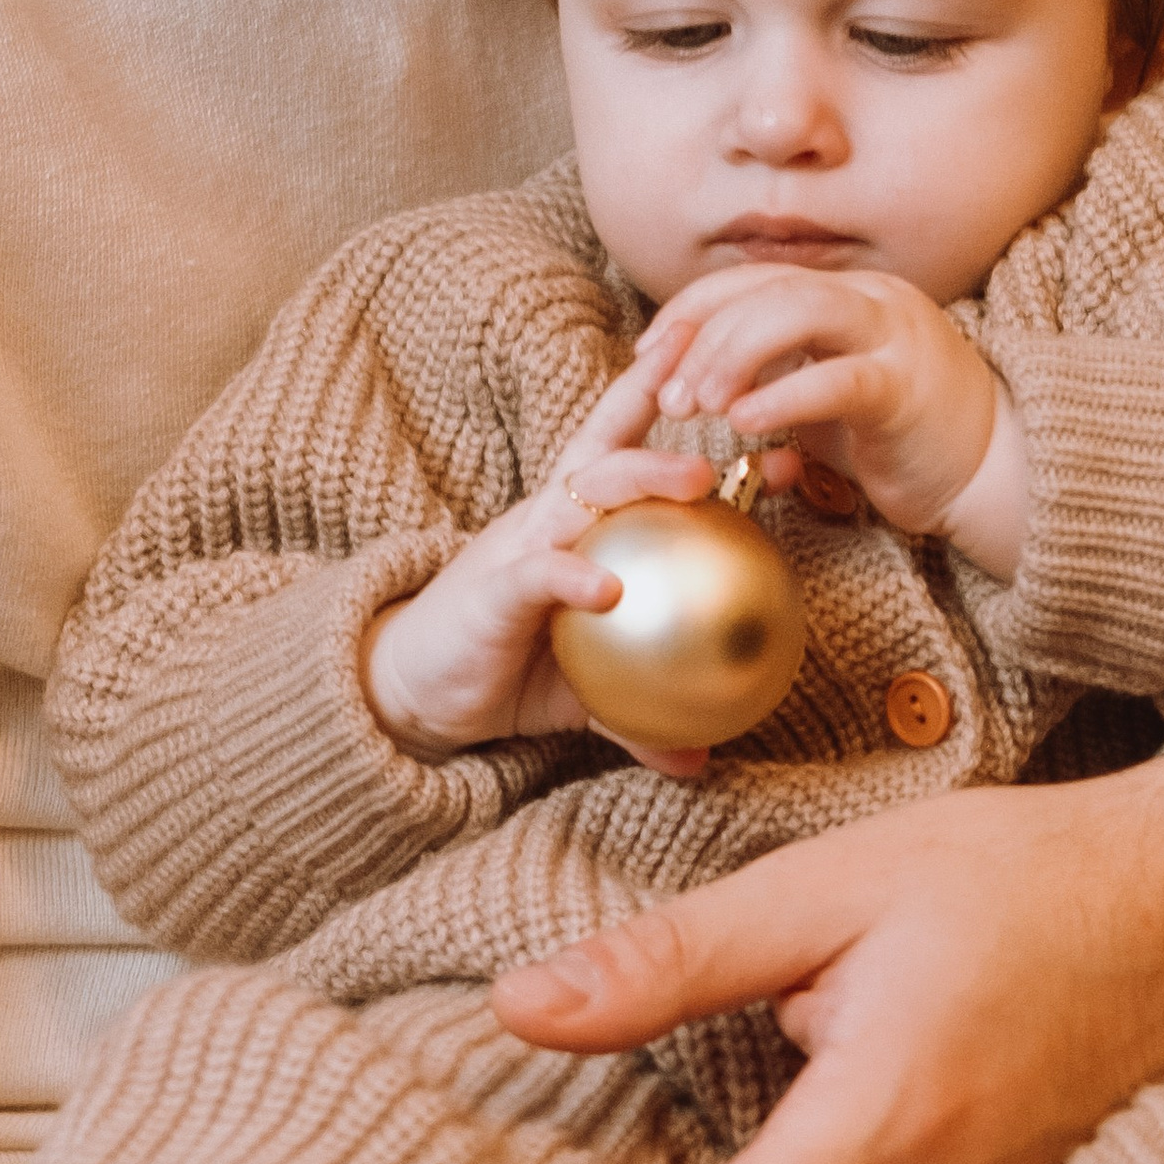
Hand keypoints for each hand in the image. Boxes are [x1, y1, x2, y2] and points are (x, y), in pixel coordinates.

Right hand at [361, 359, 715, 770]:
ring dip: (642, 476)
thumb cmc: (504, 667)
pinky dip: (572, 574)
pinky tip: (607, 587)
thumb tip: (699, 761)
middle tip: (738, 403)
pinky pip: (538, 573)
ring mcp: (521, 547)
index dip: (686, 421)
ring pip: (583, 490)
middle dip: (668, 412)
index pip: (631, 454)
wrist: (411, 690)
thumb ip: (640, 714)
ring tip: (695, 478)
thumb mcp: (585, 690)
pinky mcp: (492, 589)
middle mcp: (550, 519)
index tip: (753, 408)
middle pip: (612, 449)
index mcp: (575, 525)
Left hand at [639, 262, 1023, 566]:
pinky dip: (781, 396)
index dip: (692, 310)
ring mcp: (894, 337)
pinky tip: (741, 422)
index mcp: (848, 295)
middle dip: (702, 336)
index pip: (752, 280)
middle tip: (664, 393)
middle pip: (766, 289)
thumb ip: (780, 368)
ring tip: (694, 405)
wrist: (992, 475)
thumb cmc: (903, 438)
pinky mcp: (907, 389)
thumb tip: (698, 371)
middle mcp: (872, 300)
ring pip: (796, 312)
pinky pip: (835, 379)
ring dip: (732, 355)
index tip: (649, 354)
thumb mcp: (828, 391)